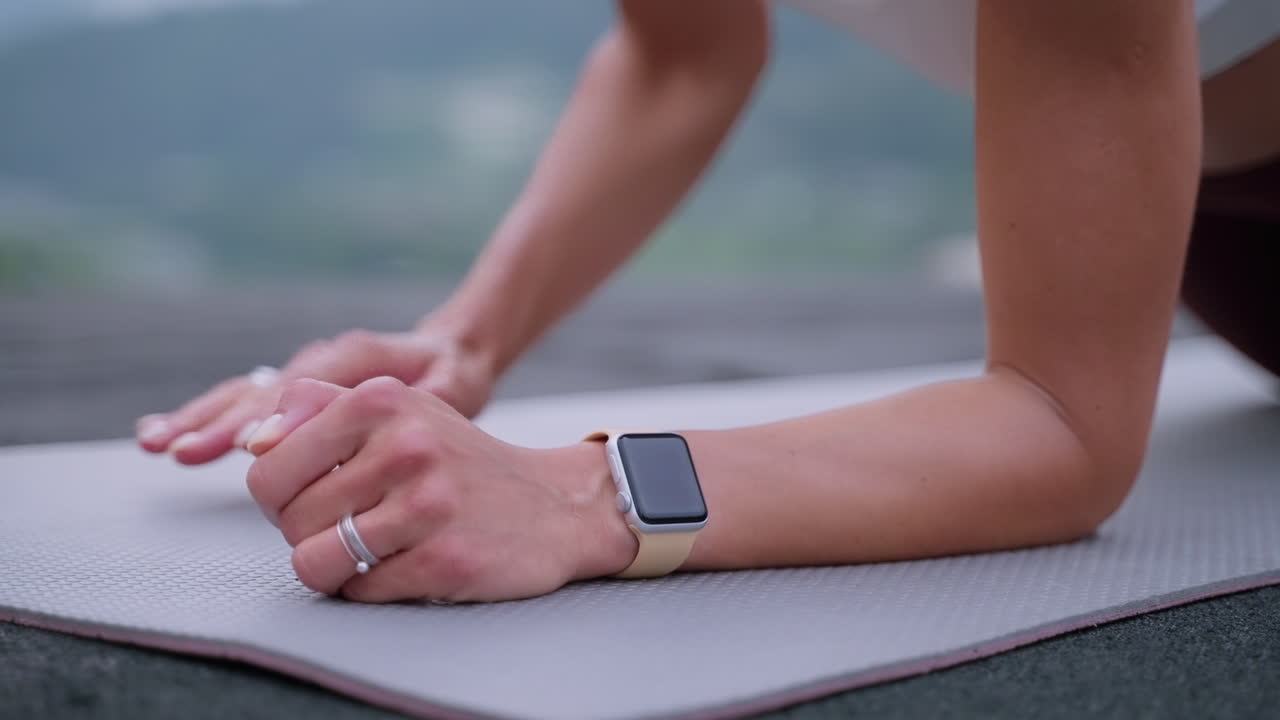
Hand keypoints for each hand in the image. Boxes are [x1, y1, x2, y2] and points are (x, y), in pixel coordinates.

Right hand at [135, 327, 497, 464]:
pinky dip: (202, 419)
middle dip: (218, 421)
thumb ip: (412, 402)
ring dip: (198, 418)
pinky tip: (162, 437)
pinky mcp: (291, 392)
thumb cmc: (453, 374)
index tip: (245, 449)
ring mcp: (300, 374)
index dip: (273, 419)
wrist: (452, 352)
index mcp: (352, 357)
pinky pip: (240, 402)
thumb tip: (365, 423)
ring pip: (240, 393)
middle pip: (258, 390)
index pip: (302, 389)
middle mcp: (318, 361)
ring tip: (157, 441)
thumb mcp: (451, 385)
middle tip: (179, 449)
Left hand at [243, 377, 637, 602]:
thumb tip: (252, 441)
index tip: (320, 494)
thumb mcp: (397, 410)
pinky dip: (372, 588)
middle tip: (355, 523)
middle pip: (288, 520)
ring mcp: (429, 505)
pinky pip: (360, 592)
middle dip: (309, 532)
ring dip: (334, 568)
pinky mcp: (446, 560)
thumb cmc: (456, 459)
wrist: (556, 504)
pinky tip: (407, 563)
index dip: (282, 496)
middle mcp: (407, 445)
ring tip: (370, 550)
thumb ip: (316, 409)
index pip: (268, 468)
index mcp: (382, 399)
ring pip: (314, 562)